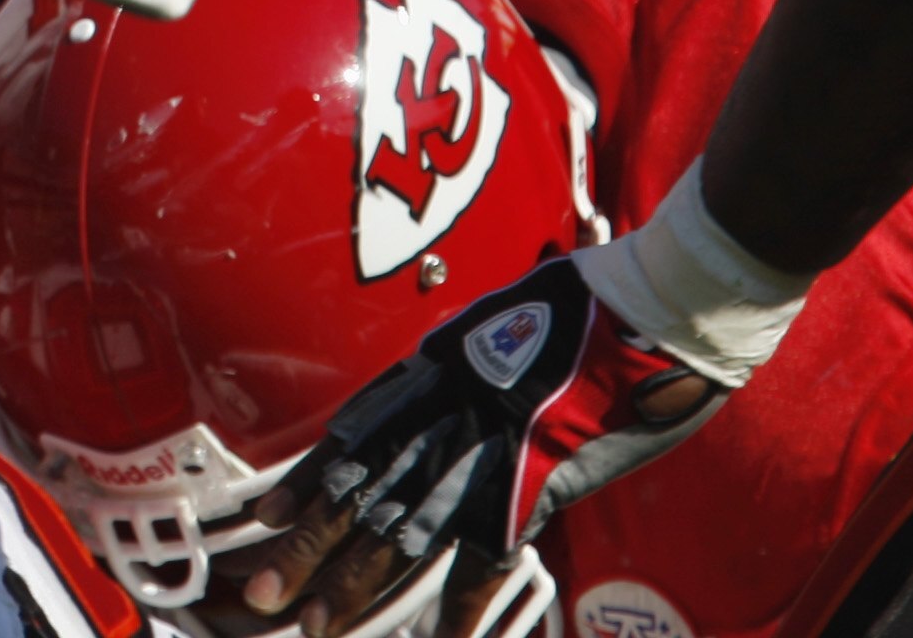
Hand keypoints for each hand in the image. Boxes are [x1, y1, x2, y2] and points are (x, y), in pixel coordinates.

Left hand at [241, 255, 730, 633]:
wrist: (649, 305)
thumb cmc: (584, 308)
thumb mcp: (499, 325)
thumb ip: (462, 364)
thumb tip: (433, 378)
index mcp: (431, 374)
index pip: (349, 438)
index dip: (303, 480)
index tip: (264, 516)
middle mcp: (444, 414)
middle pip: (360, 491)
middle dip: (308, 547)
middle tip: (263, 594)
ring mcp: (487, 453)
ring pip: (404, 529)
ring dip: (359, 583)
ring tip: (320, 626)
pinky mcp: (539, 484)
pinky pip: (491, 556)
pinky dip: (464, 606)